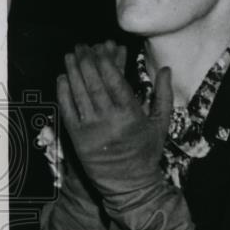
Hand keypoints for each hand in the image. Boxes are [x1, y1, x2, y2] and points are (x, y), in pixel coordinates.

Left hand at [57, 42, 171, 197]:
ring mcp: (90, 128)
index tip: (101, 48)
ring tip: (71, 56)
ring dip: (73, 71)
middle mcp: (109, 120)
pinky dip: (63, 92)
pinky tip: (63, 78)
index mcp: (131, 115)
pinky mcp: (76, 137)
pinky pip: (67, 109)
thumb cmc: (147, 152)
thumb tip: (166, 69)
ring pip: (79, 92)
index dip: (106, 62)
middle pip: (94, 83)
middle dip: (87, 61)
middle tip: (82, 47)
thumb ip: (163, 95)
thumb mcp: (161, 124)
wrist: (128, 182)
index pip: (115, 81)